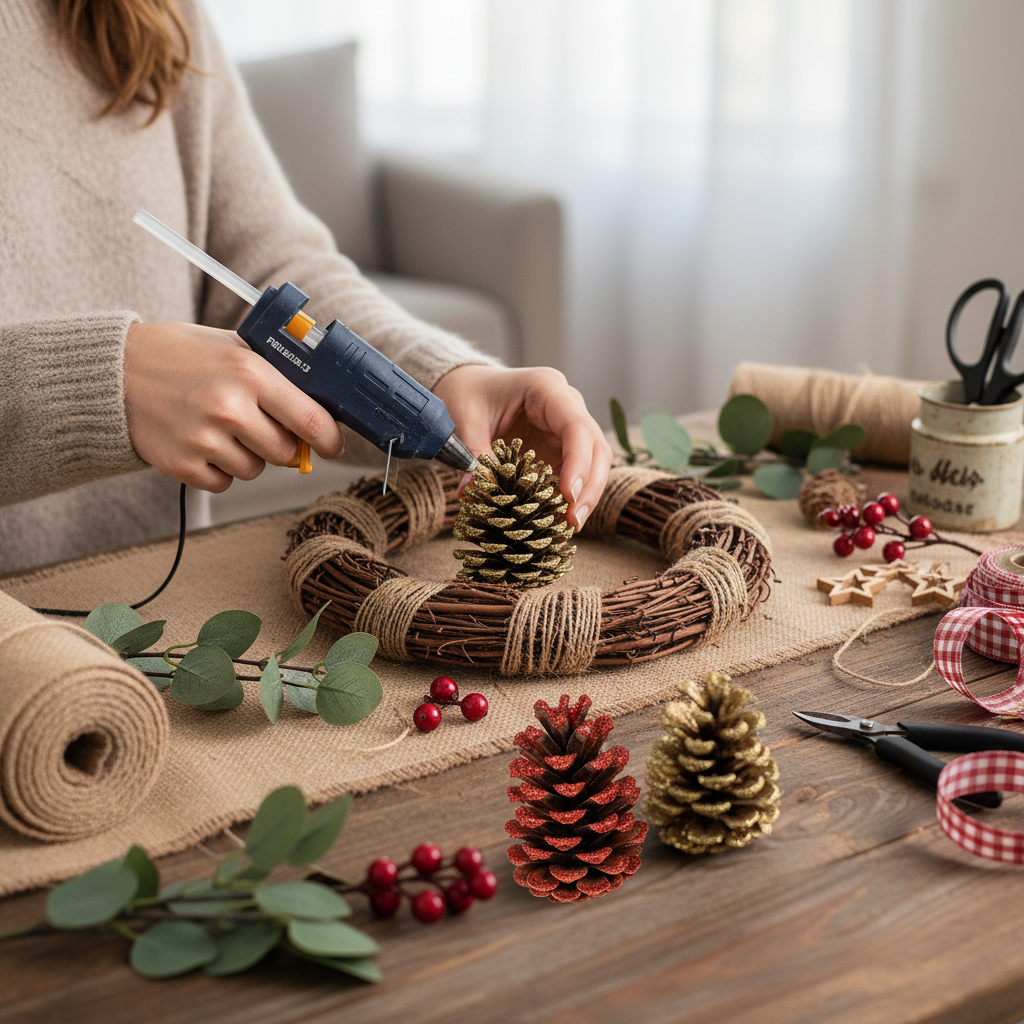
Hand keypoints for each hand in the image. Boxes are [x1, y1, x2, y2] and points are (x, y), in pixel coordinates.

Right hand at [124, 322, 344, 490]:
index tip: (333, 447)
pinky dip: (219, 470)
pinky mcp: (181, 464)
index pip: (310, 419)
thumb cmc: (179, 355)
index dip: (329, 439)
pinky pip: (223, 483)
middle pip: (285, 452)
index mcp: (249, 372)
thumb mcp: (231, 346)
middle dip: (280, 444)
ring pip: (255, 470)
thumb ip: (274, 372)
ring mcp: (203, 438)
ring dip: (248, 457)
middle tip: (260, 428)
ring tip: (222, 429)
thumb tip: (319, 404)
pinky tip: (201, 442)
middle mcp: (229, 407)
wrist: (112, 373)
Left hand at [432, 364, 611, 529]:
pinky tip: (558, 520)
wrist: (468, 386)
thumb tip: (473, 493)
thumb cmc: (468, 394)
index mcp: (546, 388)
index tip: (568, 496)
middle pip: (596, 448)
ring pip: (594, 464)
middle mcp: (566, 406)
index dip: (579, 463)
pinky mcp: (561, 448)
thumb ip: (474, 455)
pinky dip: (570, 497)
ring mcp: (567, 428)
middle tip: (573, 522)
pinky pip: (576, 474)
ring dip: (585, 496)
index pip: (576, 427)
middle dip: (589, 487)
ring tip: (568, 527)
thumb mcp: (465, 420)